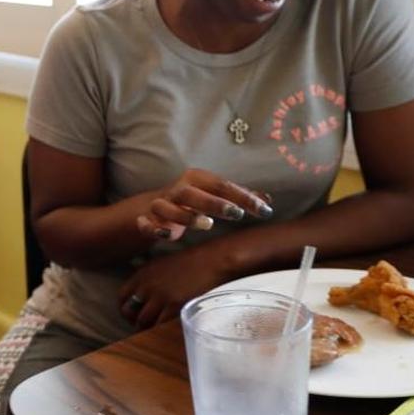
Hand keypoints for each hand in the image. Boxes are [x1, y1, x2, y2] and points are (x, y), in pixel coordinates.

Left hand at [118, 244, 239, 328]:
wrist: (213, 260)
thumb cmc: (193, 262)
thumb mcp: (164, 265)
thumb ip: (151, 279)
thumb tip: (145, 294)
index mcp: (143, 273)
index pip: (121, 296)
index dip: (124, 309)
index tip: (131, 316)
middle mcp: (147, 284)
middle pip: (129, 311)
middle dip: (133, 321)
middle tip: (142, 327)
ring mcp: (160, 296)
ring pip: (142, 321)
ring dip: (146, 329)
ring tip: (154, 332)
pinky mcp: (174, 305)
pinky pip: (158, 325)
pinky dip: (159, 331)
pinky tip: (164, 332)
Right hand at [137, 168, 271, 241]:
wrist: (155, 207)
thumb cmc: (193, 201)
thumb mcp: (216, 195)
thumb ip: (239, 198)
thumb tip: (268, 200)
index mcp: (196, 179)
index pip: (221, 185)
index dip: (243, 197)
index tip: (264, 211)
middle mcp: (177, 190)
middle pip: (191, 193)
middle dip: (213, 203)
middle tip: (236, 214)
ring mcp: (161, 205)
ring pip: (167, 208)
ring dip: (185, 216)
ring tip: (207, 225)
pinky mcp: (147, 221)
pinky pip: (146, 224)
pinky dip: (153, 229)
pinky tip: (167, 235)